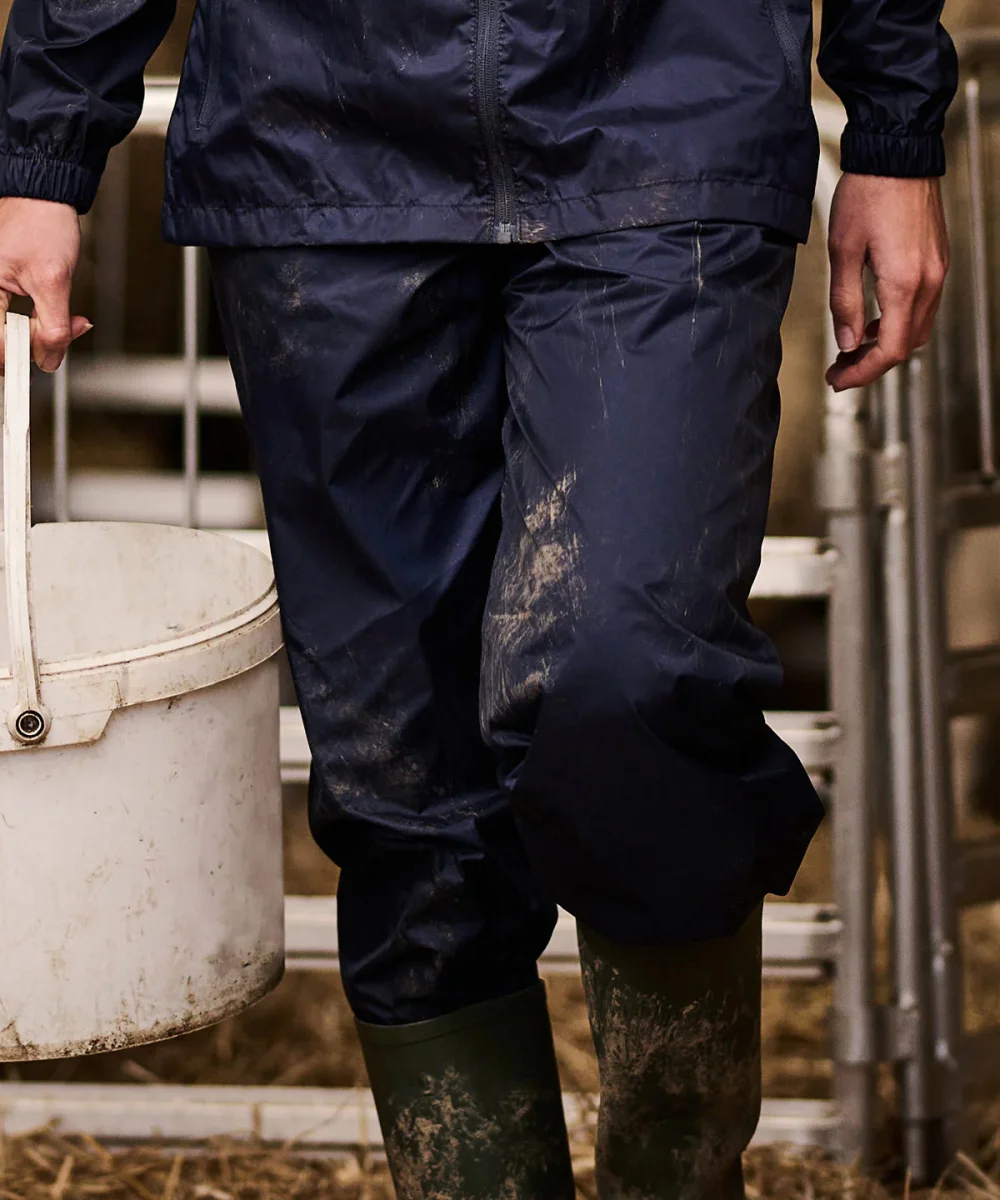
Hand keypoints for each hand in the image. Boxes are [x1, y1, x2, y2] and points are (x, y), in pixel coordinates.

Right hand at [0, 197, 91, 371]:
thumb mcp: (54, 280)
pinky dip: (34, 328)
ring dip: (36, 338)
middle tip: (60, 337)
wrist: (44, 202)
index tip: (49, 355)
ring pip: (7, 339)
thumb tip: (49, 360)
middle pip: (0, 345)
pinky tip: (49, 319)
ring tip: (61, 323)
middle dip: (33, 346)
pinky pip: (10, 326)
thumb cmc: (42, 225)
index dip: (25, 354)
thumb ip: (54, 326)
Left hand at [826, 175, 948, 392]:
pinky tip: (873, 318)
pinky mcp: (937, 259)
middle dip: (871, 364)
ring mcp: (938, 270)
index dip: (863, 373)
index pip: (890, 350)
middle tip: (839, 368)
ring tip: (852, 347)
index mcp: (905, 283)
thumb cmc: (868, 193)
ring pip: (916, 328)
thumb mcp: (842, 251)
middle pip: (906, 345)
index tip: (838, 379)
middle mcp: (929, 281)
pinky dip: (898, 322)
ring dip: (885, 344)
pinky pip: (923, 306)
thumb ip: (845, 302)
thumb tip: (848, 343)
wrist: (897, 152)